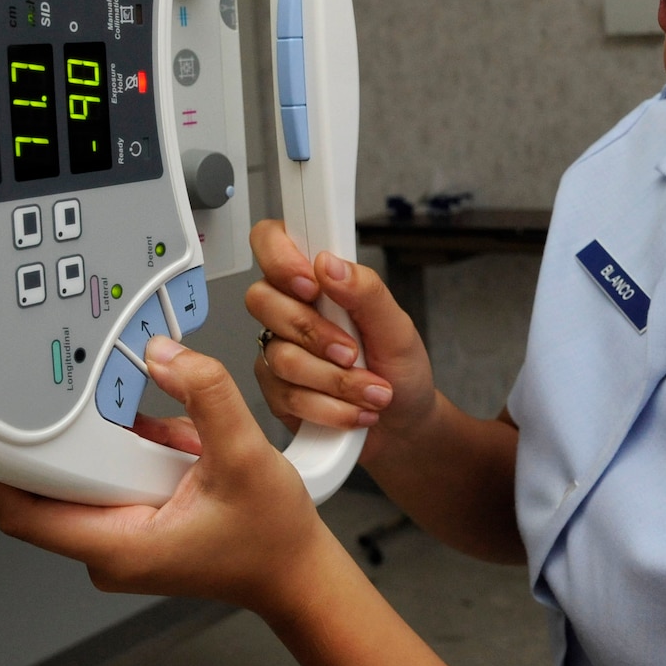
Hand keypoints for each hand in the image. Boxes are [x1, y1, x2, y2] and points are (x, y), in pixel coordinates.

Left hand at [0, 337, 339, 617]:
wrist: (295, 570)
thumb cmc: (270, 539)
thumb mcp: (244, 456)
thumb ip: (207, 396)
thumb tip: (166, 355)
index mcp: (118, 546)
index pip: (24, 514)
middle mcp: (109, 547)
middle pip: (50, 486)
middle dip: (71, 437)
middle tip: (87, 396)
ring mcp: (121, 536)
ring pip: (87, 475)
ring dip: (115, 442)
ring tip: (163, 436)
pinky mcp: (136, 522)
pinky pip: (114, 476)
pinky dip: (137, 449)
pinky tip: (176, 444)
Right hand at [247, 220, 436, 462]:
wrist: (403, 425)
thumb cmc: (399, 367)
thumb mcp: (397, 326)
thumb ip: (365, 290)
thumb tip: (329, 263)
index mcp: (316, 279)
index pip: (271, 240)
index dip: (279, 257)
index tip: (311, 285)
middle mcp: (288, 309)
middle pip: (262, 300)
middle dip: (315, 333)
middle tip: (354, 352)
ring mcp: (277, 349)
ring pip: (280, 356)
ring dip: (335, 380)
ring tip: (372, 390)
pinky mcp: (276, 390)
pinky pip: (287, 395)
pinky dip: (330, 407)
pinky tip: (354, 410)